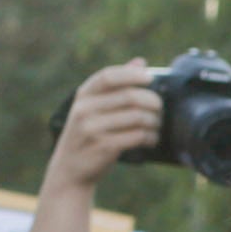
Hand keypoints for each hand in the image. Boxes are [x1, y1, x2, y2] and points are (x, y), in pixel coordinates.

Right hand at [44, 61, 164, 195]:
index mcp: (83, 95)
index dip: (132, 75)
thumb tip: (140, 62)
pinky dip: (150, 137)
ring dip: (154, 122)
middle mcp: (85, 109)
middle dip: (152, 102)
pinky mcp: (104, 147)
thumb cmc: (88, 133)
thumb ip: (115, 85)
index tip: (149, 78)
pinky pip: (137, 136)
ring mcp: (93, 129)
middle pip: (129, 97)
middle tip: (159, 109)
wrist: (70, 168)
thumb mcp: (93, 107)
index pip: (108, 76)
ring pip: (137, 117)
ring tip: (156, 126)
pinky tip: (151, 139)